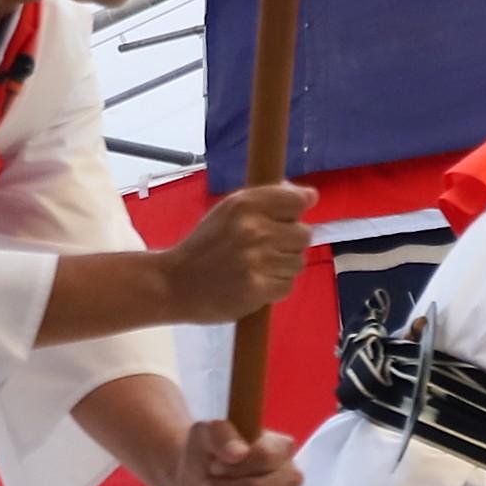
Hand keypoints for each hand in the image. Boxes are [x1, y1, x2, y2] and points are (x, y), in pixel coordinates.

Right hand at [157, 184, 315, 322]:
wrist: (175, 283)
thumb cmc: (205, 245)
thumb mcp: (228, 210)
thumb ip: (266, 202)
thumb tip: (311, 196)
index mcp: (244, 203)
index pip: (297, 200)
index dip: (297, 210)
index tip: (288, 218)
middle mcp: (253, 229)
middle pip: (304, 234)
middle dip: (290, 242)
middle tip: (267, 249)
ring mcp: (257, 260)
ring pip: (298, 262)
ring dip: (283, 266)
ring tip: (258, 267)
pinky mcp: (258, 289)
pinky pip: (287, 285)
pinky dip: (275, 287)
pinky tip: (255, 283)